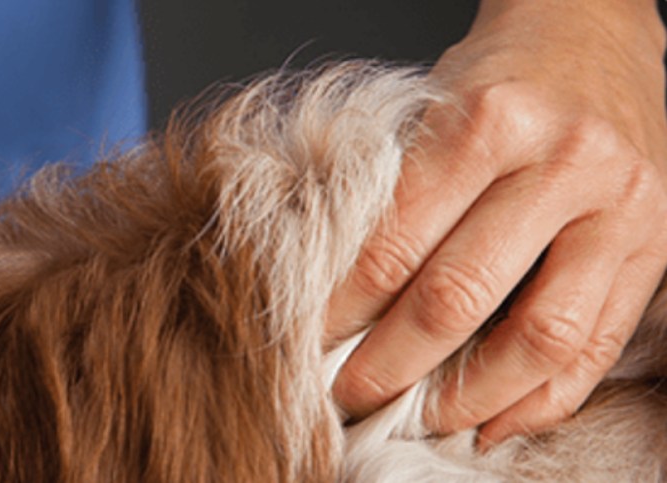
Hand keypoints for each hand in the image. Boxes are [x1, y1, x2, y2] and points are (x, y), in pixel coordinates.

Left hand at [328, 0, 666, 444]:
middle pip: (458, 296)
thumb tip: (342, 300)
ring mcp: (621, 208)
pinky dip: (543, 400)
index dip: (343, 308)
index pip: (395, 242)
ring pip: (539, 336)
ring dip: (468, 396)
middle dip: (391, 363)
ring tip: (419, 418)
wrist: (592, 31)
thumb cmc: (497, 75)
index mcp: (489, 122)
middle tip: (348, 395)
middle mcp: (563, 162)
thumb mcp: (431, 109)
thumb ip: (395, 194)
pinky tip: (495, 423)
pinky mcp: (657, 245)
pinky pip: (598, 346)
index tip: (309, 342)